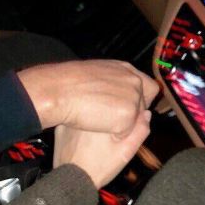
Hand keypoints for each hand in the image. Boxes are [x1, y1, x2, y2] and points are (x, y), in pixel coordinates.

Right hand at [17, 59, 158, 136]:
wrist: (58, 91)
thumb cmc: (66, 81)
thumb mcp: (93, 72)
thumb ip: (108, 77)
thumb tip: (113, 84)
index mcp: (125, 69)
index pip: (146, 85)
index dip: (138, 98)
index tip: (125, 106)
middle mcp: (134, 82)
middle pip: (145, 102)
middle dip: (133, 111)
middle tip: (112, 118)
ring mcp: (133, 99)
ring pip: (137, 119)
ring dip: (123, 123)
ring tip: (101, 124)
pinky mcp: (127, 116)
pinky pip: (126, 132)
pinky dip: (115, 135)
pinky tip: (100, 131)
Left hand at [53, 111, 151, 188]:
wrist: (72, 181)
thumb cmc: (99, 167)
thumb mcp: (125, 151)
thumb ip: (139, 130)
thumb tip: (146, 113)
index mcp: (102, 115)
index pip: (119, 102)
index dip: (127, 112)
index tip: (128, 123)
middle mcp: (83, 113)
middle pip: (102, 105)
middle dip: (110, 115)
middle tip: (112, 135)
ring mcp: (69, 119)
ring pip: (88, 112)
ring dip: (95, 119)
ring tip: (98, 140)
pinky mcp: (60, 127)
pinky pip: (75, 121)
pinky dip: (81, 127)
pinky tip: (85, 141)